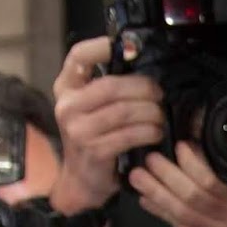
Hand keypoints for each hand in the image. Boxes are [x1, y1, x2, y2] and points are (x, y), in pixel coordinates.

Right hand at [51, 37, 165, 209]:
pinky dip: (149, 132)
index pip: (79, 56)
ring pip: (124, 111)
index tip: (130, 46)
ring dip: (150, 112)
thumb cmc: (94, 138)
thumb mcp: (91, 107)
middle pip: (111, 86)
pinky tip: (156, 133)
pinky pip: (129, 135)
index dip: (104, 46)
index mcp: (66, 88)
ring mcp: (78, 130)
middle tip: (159, 94)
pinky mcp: (94, 150)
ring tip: (160, 116)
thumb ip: (107, 86)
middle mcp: (67, 106)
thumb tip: (140, 61)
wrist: (82, 180)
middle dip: (143, 88)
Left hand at [129, 143, 226, 226]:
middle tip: (150, 158)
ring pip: (180, 214)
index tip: (181, 145)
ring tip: (138, 176)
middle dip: (166, 176)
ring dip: (156, 194)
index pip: (212, 182)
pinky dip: (162, 214)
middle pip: (190, 198)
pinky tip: (147, 201)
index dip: (192, 163)